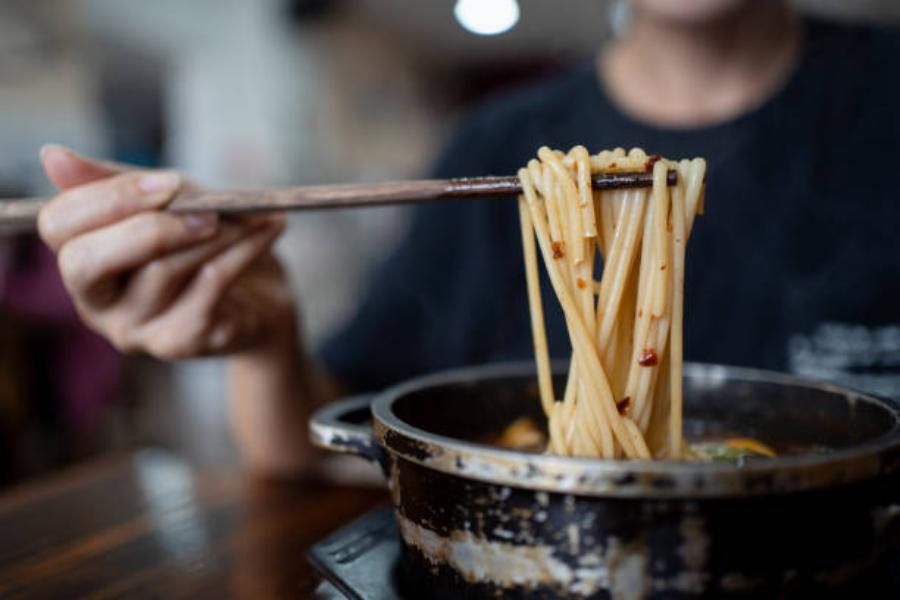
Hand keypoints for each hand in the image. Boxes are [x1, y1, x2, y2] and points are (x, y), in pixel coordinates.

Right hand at [38, 145, 294, 359]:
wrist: (263, 299)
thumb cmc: (207, 242)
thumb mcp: (169, 202)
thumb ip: (120, 182)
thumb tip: (52, 155)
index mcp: (82, 258)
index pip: (59, 226)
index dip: (110, 198)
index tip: (169, 183)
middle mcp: (96, 302)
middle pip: (88, 261)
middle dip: (150, 226)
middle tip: (210, 210)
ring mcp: (134, 329)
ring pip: (160, 271)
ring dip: (215, 234)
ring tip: (254, 215)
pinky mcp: (178, 343)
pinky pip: (206, 290)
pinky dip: (242, 252)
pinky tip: (268, 231)